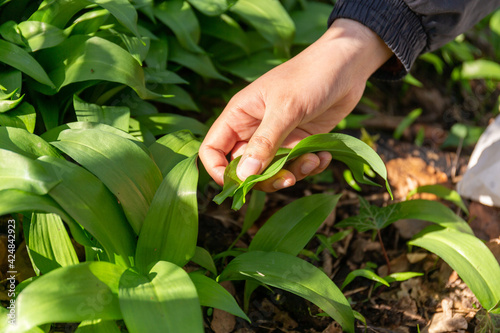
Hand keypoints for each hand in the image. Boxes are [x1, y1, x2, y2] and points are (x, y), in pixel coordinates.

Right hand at [200, 19, 392, 191]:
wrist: (347, 64)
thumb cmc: (310, 76)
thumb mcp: (286, 108)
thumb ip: (264, 143)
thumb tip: (244, 176)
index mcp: (239, 116)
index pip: (212, 150)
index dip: (219, 171)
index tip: (240, 186)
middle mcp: (254, 130)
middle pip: (244, 169)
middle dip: (266, 179)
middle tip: (289, 179)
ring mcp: (277, 138)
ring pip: (272, 172)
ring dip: (293, 173)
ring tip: (314, 160)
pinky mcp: (299, 142)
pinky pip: (296, 166)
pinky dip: (310, 166)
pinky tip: (324, 155)